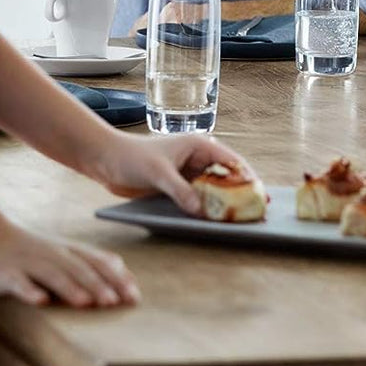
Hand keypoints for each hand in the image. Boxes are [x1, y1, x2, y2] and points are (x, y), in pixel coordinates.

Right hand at [0, 219, 139, 307]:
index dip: (117, 279)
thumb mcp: (63, 251)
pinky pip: (19, 282)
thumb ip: (89, 259)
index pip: (98, 263)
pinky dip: (30, 291)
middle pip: (79, 269)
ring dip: (70, 288)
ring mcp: (29, 263)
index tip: (134, 296)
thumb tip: (121, 268)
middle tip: (115, 302)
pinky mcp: (7, 273)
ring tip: (86, 302)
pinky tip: (41, 301)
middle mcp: (53, 254)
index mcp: (69, 250)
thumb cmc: (30, 249)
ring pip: (53, 275)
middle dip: (98, 285)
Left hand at [88, 129, 253, 216]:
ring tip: (240, 217)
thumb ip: (180, 191)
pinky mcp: (177, 186)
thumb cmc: (132, 158)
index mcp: (199, 145)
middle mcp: (197, 158)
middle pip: (226, 177)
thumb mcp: (159, 173)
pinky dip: (207, 208)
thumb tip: (201, 211)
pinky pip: (198, 198)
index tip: (259, 193)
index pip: (230, 161)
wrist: (106, 161)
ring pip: (213, 189)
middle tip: (256, 209)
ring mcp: (188, 173)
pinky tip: (215, 219)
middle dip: (240, 192)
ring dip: (224, 202)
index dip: (247, 177)